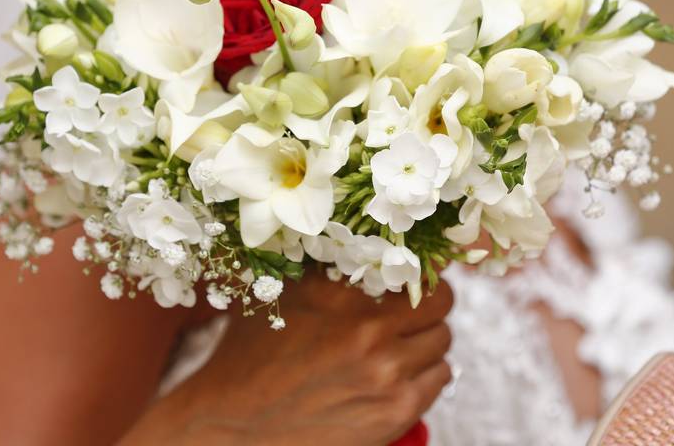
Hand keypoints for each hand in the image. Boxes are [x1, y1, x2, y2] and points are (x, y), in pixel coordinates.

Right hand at [120, 275, 453, 445]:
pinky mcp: (396, 410)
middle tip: (413, 311)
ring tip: (400, 346)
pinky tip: (400, 373)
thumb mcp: (279, 295)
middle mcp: (367, 327)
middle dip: (429, 304)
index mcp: (338, 291)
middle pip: (439, 302)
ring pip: (441, 340)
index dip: (417, 270)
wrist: (232, 426)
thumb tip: (367, 247)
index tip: (413, 277)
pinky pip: (440, 377)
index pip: (411, 265)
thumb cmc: (249, 359)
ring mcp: (386, 370)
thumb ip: (325, 270)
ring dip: (426, 339)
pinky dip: (427, 372)